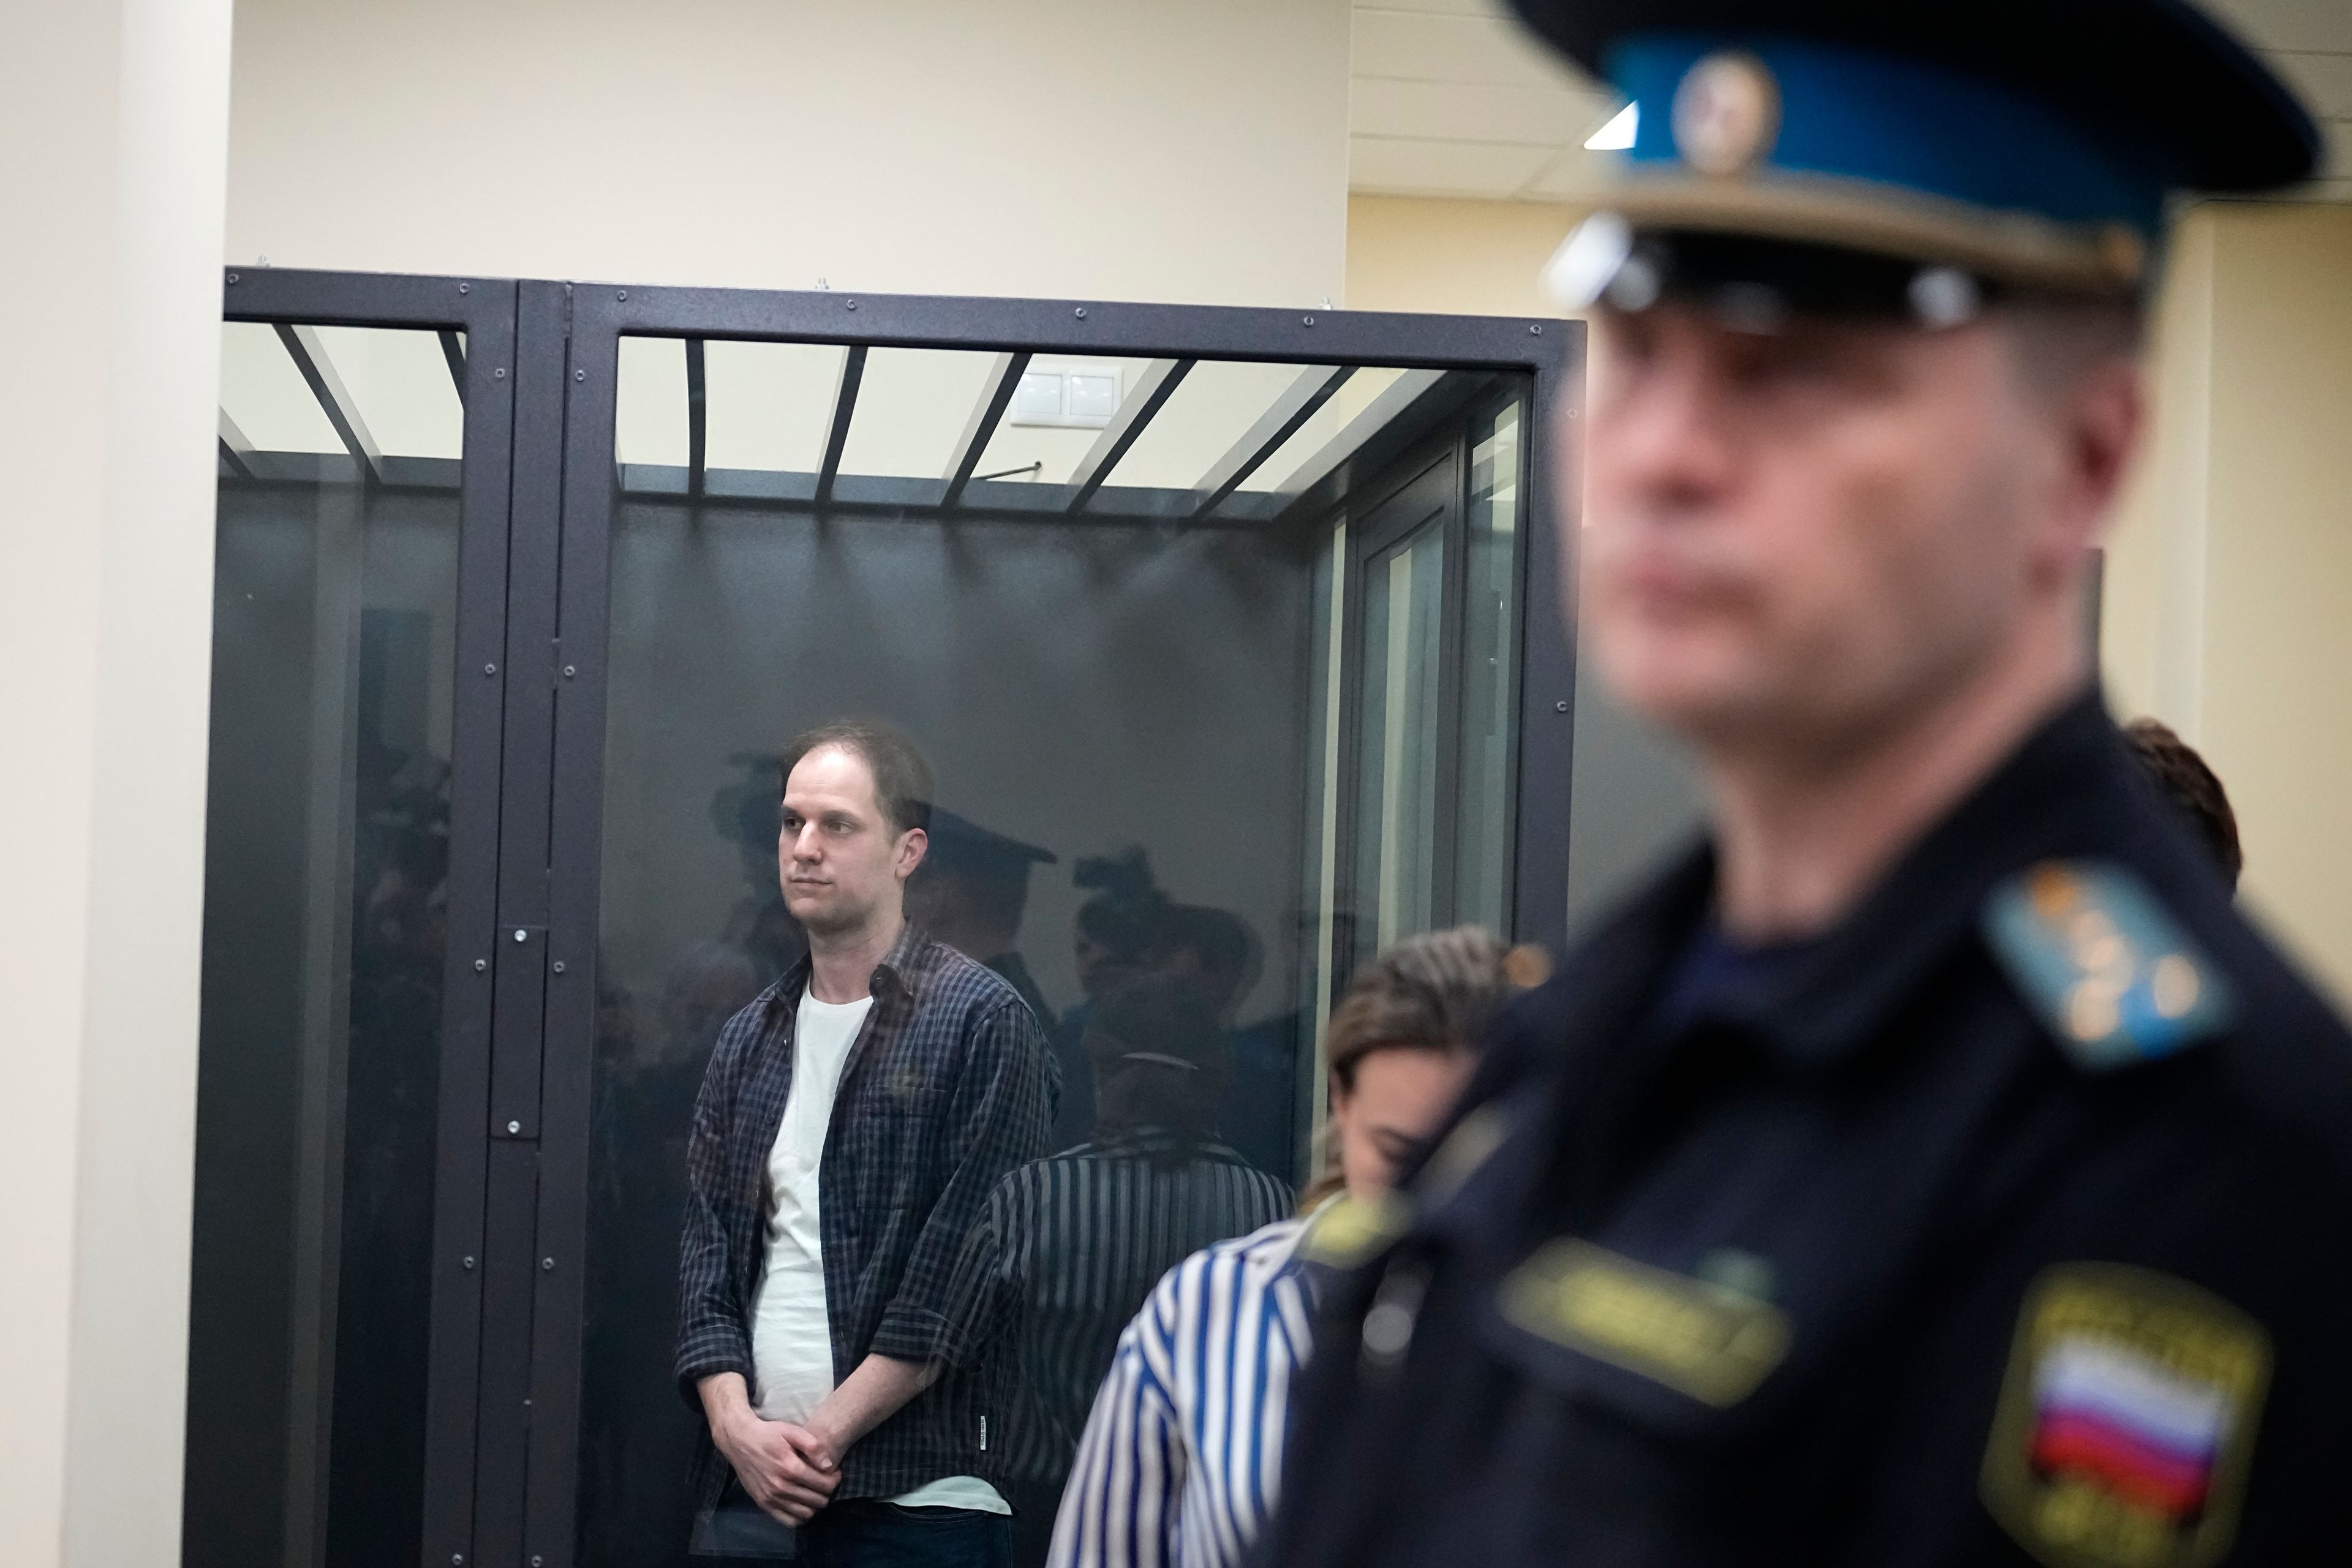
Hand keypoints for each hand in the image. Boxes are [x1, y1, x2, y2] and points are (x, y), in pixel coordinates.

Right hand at [715, 1411, 839, 1524]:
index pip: (825, 1485)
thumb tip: (828, 1465)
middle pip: (818, 1501)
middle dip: (827, 1492)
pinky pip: (788, 1521)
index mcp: (790, 1468)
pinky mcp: (763, 1504)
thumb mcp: (792, 1431)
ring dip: (815, 1505)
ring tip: (814, 1492)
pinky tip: (801, 1504)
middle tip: (825, 1482)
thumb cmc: (768, 1434)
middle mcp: (781, 1487)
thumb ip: (813, 1446)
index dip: (835, 1480)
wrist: (739, 1442)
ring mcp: (771, 1498)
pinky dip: (799, 1517)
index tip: (834, 1473)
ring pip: (806, 1514)